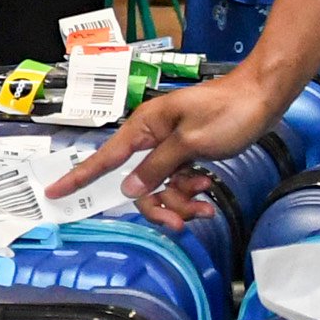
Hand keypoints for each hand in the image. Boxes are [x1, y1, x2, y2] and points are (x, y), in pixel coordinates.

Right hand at [53, 68, 284, 227]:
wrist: (263, 97)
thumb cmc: (228, 111)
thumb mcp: (191, 142)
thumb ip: (157, 167)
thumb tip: (129, 188)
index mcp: (145, 126)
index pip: (106, 157)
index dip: (80, 176)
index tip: (56, 191)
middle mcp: (152, 136)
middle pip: (138, 183)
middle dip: (158, 205)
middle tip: (179, 222)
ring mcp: (170, 145)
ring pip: (161, 186)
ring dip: (181, 201)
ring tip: (204, 206)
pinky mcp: (188, 151)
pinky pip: (179, 180)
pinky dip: (192, 190)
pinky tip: (207, 191)